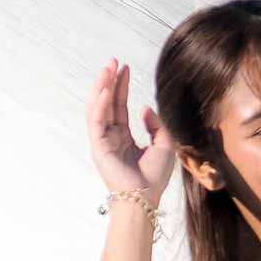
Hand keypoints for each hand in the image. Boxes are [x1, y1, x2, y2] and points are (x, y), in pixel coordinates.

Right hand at [87, 59, 176, 196]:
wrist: (146, 198)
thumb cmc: (154, 177)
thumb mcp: (163, 145)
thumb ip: (156, 125)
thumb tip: (145, 108)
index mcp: (122, 139)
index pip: (119, 107)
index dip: (121, 87)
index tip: (125, 68)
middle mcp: (110, 138)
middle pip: (107, 104)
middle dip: (109, 82)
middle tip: (114, 61)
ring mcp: (102, 142)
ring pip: (98, 109)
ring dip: (102, 88)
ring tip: (108, 69)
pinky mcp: (98, 147)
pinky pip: (96, 121)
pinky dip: (100, 104)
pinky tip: (106, 89)